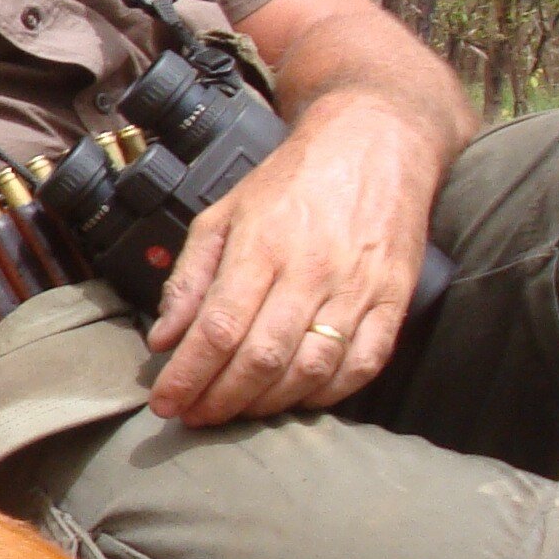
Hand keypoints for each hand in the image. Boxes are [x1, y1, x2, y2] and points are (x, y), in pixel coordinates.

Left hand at [144, 95, 446, 426]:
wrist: (376, 142)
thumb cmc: (291, 180)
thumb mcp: (222, 214)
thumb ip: (190, 278)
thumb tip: (164, 339)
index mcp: (260, 247)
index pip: (219, 329)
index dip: (189, 376)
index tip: (165, 403)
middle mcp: (311, 271)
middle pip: (261, 358)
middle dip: (221, 399)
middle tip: (195, 417)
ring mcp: (358, 288)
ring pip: (311, 369)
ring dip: (269, 404)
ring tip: (237, 413)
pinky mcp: (395, 299)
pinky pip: (364, 364)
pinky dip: (329, 394)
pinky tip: (297, 400)